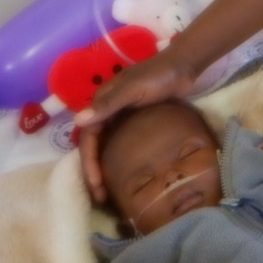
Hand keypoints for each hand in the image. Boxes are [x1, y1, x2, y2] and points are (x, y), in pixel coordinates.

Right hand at [75, 50, 197, 203]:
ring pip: (105, 145)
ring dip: (103, 166)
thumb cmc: (158, 76)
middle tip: (101, 196)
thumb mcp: (132, 89)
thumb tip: (78, 121)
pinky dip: (116, 157)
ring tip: (108, 190)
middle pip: (94, 144)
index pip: (88, 138)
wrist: (184, 66)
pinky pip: (119, 141)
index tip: (97, 184)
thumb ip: (108, 104)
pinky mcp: (135, 118)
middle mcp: (107, 109)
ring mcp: (121, 114)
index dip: (89, 162)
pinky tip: (123, 172)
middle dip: (93, 170)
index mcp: (101, 102)